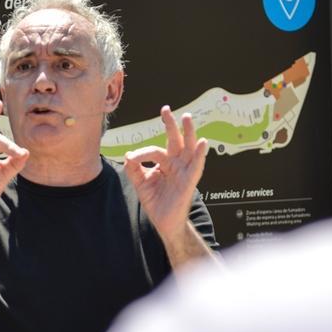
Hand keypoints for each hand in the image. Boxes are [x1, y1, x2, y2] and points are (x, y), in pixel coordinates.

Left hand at [123, 106, 207, 238]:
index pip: (154, 151)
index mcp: (164, 163)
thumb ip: (134, 170)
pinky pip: (197, 167)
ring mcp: (184, 171)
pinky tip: (203, 143)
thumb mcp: (141, 184)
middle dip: (171, 125)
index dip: (142, 153)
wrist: (164, 222)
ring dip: (189, 133)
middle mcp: (176, 164)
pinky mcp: (190, 182)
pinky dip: (200, 155)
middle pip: (175, 140)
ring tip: (188, 118)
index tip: (131, 158)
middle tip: (166, 109)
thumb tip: (128, 155)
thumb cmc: (156, 202)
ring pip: (188, 148)